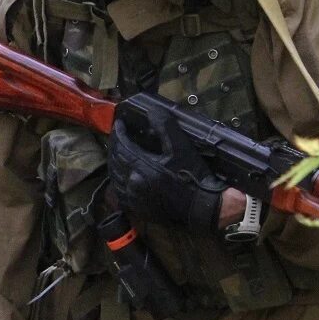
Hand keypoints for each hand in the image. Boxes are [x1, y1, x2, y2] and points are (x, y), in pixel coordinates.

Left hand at [108, 101, 225, 229]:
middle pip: (115, 160)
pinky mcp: (136, 208)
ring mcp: (132, 198)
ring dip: (115, 162)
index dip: (118, 132)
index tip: (119, 124)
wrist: (204, 207)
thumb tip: (152, 111)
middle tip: (119, 136)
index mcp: (142, 167)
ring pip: (114, 176)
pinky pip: (119, 192)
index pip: (121, 145)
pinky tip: (125, 174)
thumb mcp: (181, 147)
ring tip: (120, 152)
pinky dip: (119, 180)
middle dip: (115, 145)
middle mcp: (133, 183)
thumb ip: (165, 127)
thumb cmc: (194, 176)